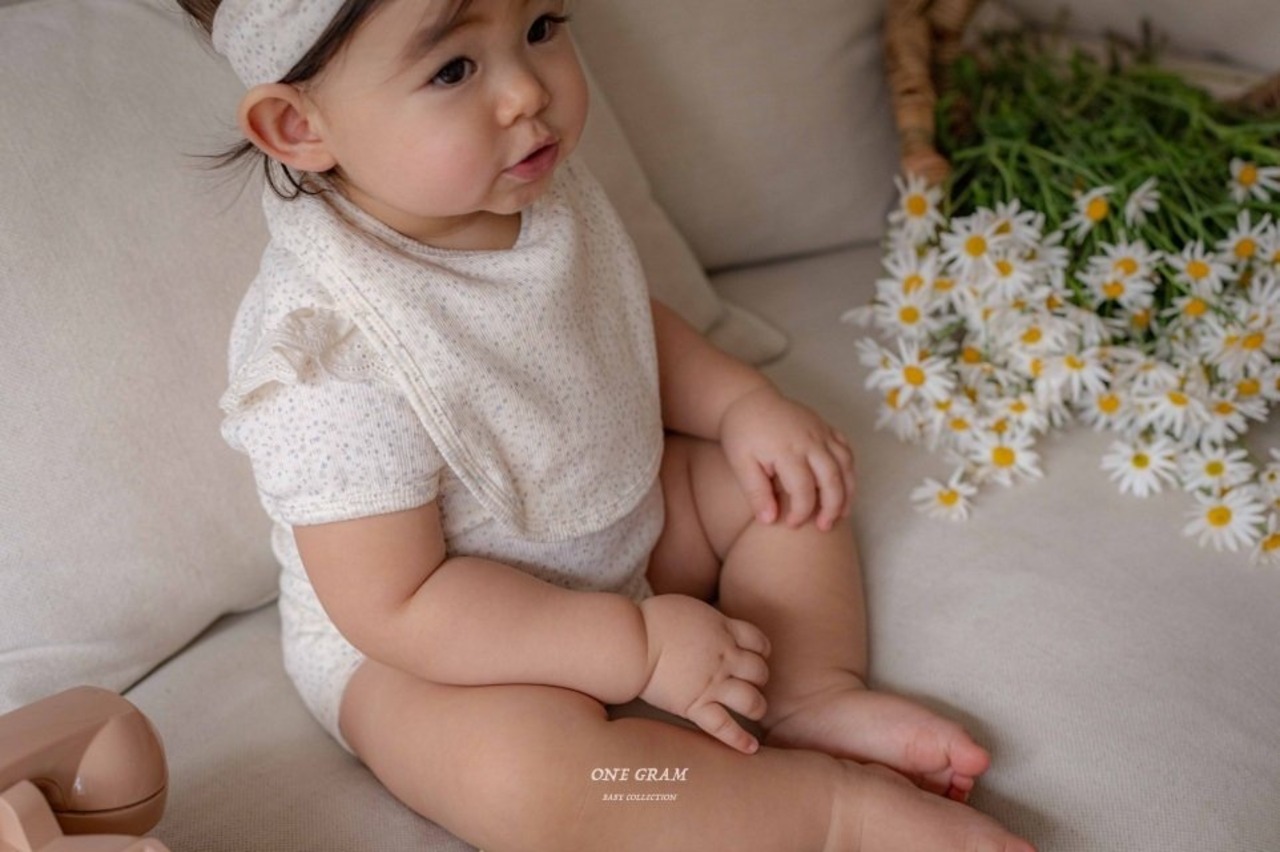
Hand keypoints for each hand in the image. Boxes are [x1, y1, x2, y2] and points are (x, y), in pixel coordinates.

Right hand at [637, 595, 770, 753]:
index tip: (756, 656)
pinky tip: (751, 748)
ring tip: (754, 710)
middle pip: (759, 671)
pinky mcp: (695, 706)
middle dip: (758, 678)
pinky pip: (725, 727)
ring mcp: (712, 684)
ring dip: (756, 706)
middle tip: (748, 682)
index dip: (761, 651)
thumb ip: (707, 619)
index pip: (759, 642)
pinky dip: (740, 740)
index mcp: (723, 631)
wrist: (632, 642)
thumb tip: (708, 626)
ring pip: (752, 701)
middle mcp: (724, 658)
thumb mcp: (690, 607)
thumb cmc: (652, 621)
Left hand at [719, 385, 855, 529]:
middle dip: (832, 507)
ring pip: (845, 465)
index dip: (801, 513)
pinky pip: (846, 449)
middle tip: (825, 527)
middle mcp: (809, 440)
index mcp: (786, 450)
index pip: (803, 490)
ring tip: (841, 514)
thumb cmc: (742, 434)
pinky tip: (844, 486)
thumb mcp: (740, 464)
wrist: (749, 400)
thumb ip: (755, 492)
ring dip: (847, 492)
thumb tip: (769, 521)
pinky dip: (849, 469)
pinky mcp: (826, 427)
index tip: (792, 525)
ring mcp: (821, 432)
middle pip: (832, 479)